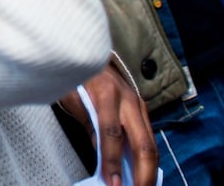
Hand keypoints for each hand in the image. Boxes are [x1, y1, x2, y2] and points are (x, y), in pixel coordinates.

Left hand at [57, 64, 157, 185]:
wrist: (90, 52)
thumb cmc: (77, 75)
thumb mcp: (72, 97)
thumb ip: (88, 124)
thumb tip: (101, 156)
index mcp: (107, 94)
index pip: (111, 133)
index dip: (112, 161)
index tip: (112, 184)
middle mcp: (129, 100)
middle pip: (142, 144)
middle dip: (142, 175)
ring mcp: (139, 105)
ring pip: (151, 145)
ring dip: (148, 172)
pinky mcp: (142, 110)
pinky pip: (148, 140)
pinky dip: (147, 161)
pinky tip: (142, 176)